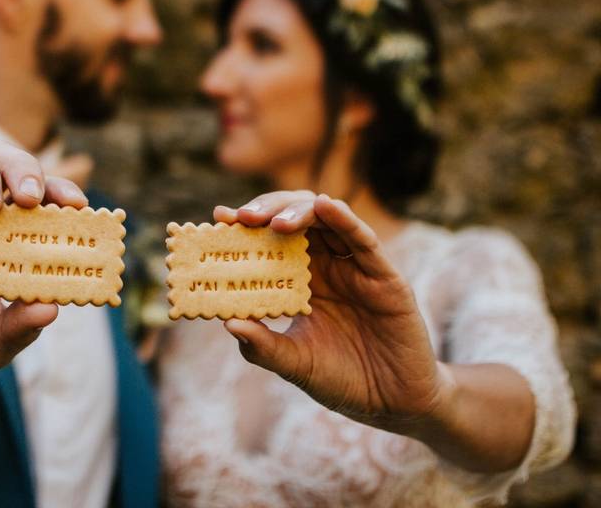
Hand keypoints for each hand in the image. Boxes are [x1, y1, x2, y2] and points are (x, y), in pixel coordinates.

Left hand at [215, 193, 450, 431]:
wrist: (393, 405)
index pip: (270, 240)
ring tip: (274, 221)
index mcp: (302, 281)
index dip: (246, 226)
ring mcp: (356, 268)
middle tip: (242, 217)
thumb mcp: (295, 365)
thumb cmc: (343, 381)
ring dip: (299, 212)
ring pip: (327, 221)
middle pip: (296, 220)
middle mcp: (327, 267)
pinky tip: (326, 207)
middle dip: (268, 211)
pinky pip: (363, 241)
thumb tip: (227, 323)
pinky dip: (344, 219)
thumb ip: (263, 347)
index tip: (220, 218)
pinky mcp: (385, 277)